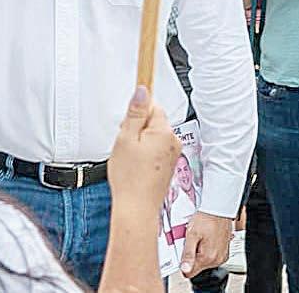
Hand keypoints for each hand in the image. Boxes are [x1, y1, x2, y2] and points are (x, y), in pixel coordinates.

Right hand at [108, 86, 181, 211]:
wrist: (136, 208)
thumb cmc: (130, 178)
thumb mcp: (125, 138)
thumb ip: (135, 112)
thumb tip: (142, 91)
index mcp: (164, 132)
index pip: (152, 106)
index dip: (136, 113)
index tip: (128, 121)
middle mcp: (173, 142)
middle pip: (153, 120)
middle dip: (137, 128)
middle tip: (126, 143)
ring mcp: (173, 154)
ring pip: (152, 135)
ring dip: (139, 141)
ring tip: (130, 157)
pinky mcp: (169, 164)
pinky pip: (155, 148)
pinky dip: (144, 153)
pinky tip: (136, 165)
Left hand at [180, 212, 232, 277]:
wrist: (219, 208)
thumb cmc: (206, 218)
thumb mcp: (192, 234)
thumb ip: (188, 253)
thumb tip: (184, 269)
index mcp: (208, 257)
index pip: (190, 272)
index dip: (181, 263)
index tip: (179, 253)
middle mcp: (217, 260)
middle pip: (196, 265)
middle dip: (189, 254)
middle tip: (187, 239)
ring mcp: (221, 256)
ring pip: (202, 259)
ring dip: (196, 250)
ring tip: (196, 236)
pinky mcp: (223, 251)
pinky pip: (209, 254)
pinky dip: (204, 247)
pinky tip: (202, 237)